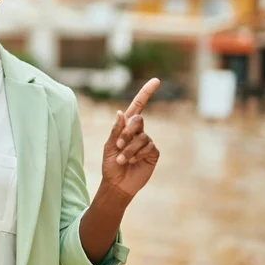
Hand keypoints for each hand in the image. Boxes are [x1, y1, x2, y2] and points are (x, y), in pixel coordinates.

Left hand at [102, 78, 160, 197]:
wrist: (117, 184)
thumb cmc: (110, 165)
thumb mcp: (108, 146)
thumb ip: (115, 130)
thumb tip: (121, 112)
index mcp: (125, 126)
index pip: (137, 106)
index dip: (146, 92)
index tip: (156, 80)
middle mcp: (138, 132)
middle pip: (139, 120)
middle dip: (127, 132)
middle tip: (118, 145)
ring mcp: (146, 142)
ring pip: (142, 137)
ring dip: (129, 149)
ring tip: (121, 159)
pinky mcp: (153, 153)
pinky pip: (148, 147)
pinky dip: (137, 154)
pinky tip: (133, 161)